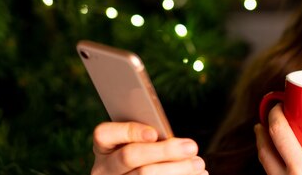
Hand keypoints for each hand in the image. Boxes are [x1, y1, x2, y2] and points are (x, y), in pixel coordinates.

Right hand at [91, 121, 207, 174]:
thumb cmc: (141, 157)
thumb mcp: (135, 145)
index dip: (129, 132)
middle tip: (192, 146)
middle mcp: (103, 169)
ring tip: (198, 164)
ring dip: (176, 169)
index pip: (105, 134)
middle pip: (130, 156)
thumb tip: (171, 138)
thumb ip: (147, 138)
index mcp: (104, 148)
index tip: (154, 133)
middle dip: (164, 150)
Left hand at [254, 104, 301, 174]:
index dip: (273, 114)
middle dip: (263, 130)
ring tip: (269, 138)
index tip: (276, 102)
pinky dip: (271, 171)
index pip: (278, 134)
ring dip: (264, 150)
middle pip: (264, 150)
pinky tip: (279, 168)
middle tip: (269, 117)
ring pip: (265, 169)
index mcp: (301, 172)